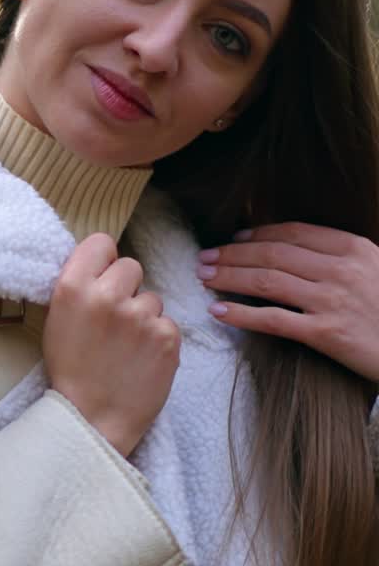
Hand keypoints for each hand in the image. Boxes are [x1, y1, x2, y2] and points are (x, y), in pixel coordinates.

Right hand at [45, 233, 181, 457]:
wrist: (92, 418)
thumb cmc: (71, 371)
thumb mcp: (57, 321)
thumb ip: (78, 288)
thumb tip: (100, 266)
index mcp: (73, 287)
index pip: (101, 242)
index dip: (103, 260)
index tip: (102, 277)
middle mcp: (107, 295)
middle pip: (131, 266)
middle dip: (125, 287)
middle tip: (114, 318)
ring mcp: (141, 316)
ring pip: (151, 297)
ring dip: (143, 316)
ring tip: (126, 346)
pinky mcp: (168, 336)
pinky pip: (167, 323)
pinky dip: (158, 338)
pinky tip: (141, 358)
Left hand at [198, 222, 378, 381]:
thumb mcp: (375, 269)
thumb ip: (340, 257)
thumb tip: (293, 250)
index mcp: (354, 248)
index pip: (293, 233)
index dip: (257, 234)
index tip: (233, 238)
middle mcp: (341, 269)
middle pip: (272, 254)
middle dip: (232, 254)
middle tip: (204, 257)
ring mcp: (333, 300)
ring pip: (266, 281)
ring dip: (228, 277)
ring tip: (203, 277)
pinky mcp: (327, 333)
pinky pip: (273, 320)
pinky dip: (241, 315)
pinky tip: (218, 313)